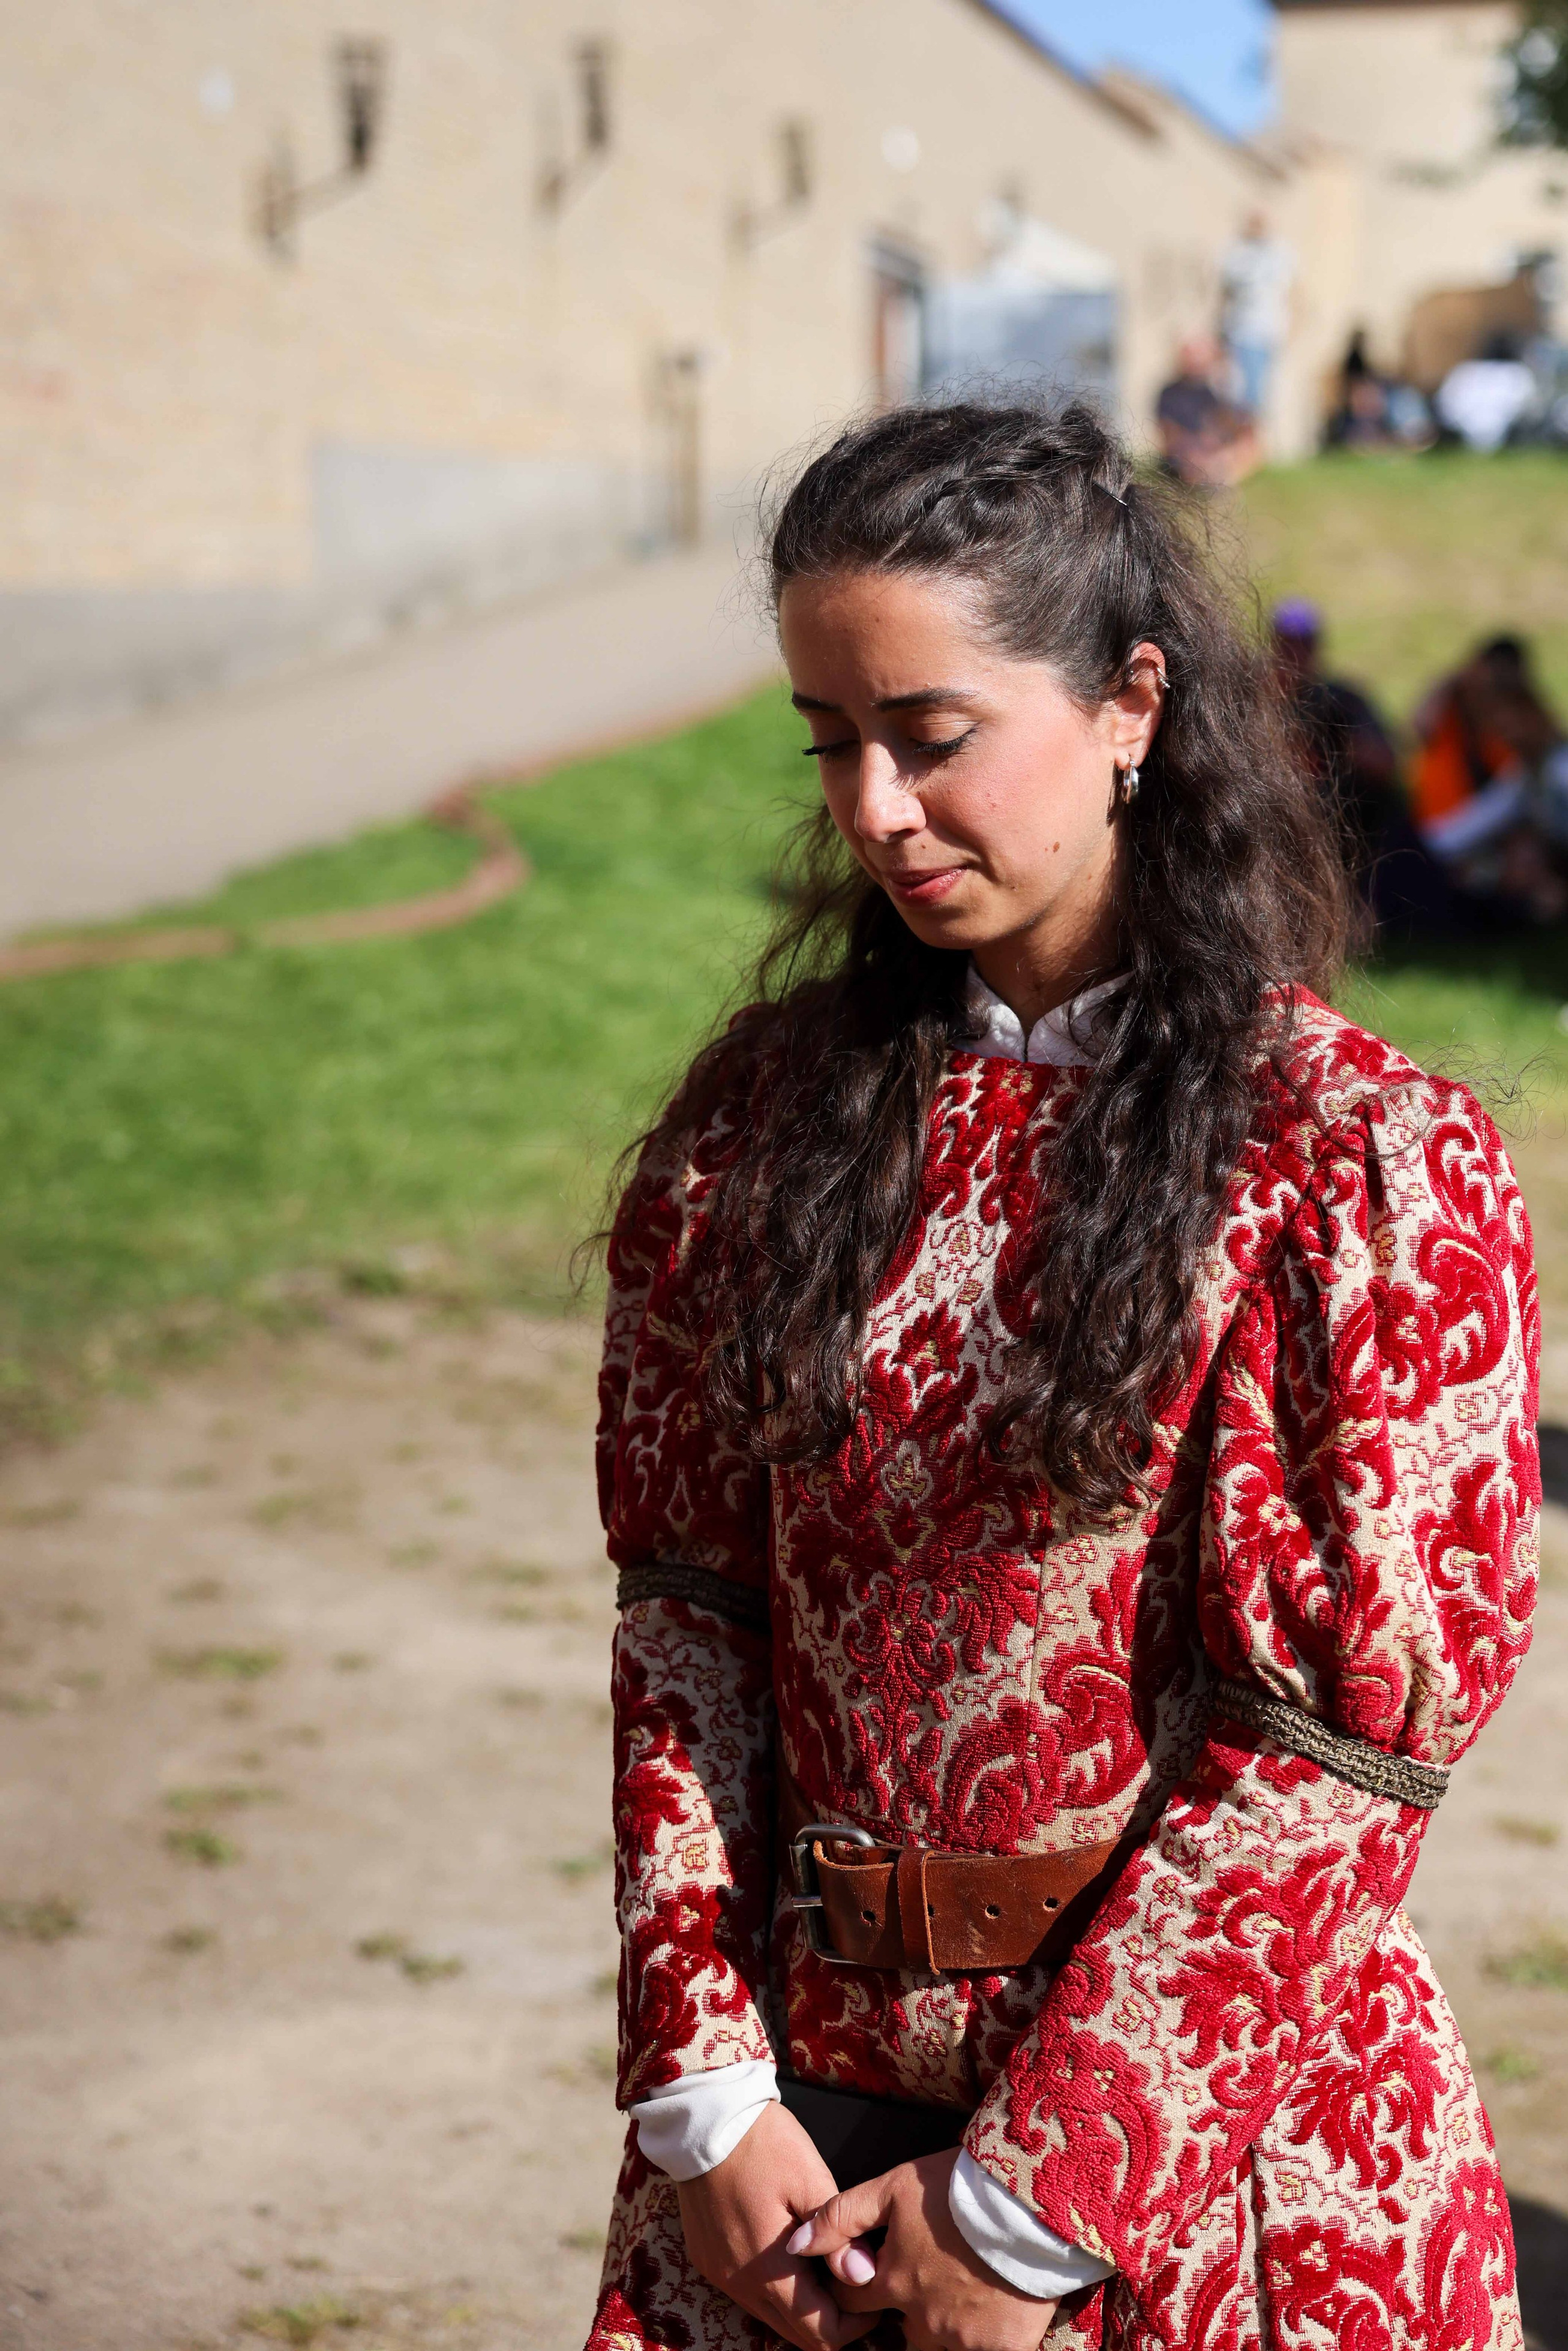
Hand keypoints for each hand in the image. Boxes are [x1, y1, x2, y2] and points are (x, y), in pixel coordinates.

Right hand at [675, 2099, 876, 2350]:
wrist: (705, 2117)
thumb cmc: (763, 2142)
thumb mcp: (810, 2179)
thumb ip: (836, 2235)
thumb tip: (862, 2276)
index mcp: (769, 2269)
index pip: (820, 2334)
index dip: (855, 2326)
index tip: (875, 2299)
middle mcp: (740, 2283)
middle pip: (796, 2335)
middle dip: (831, 2321)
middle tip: (854, 2283)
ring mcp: (720, 2274)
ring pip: (771, 2315)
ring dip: (802, 2306)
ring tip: (825, 2267)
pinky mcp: (708, 2260)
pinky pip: (748, 2293)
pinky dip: (774, 2288)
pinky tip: (789, 2255)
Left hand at [787, 2150, 1057, 2350]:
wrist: (1027, 2201)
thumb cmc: (958, 2188)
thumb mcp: (892, 2188)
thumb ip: (840, 2217)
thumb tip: (795, 2245)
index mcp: (894, 2282)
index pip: (852, 2302)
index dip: (856, 2286)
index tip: (872, 2272)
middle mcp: (923, 2318)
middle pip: (899, 2329)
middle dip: (905, 2308)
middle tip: (927, 2276)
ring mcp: (963, 2338)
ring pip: (937, 2344)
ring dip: (940, 2323)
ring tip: (958, 2287)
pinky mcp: (1004, 2346)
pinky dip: (981, 2336)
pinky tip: (988, 2307)